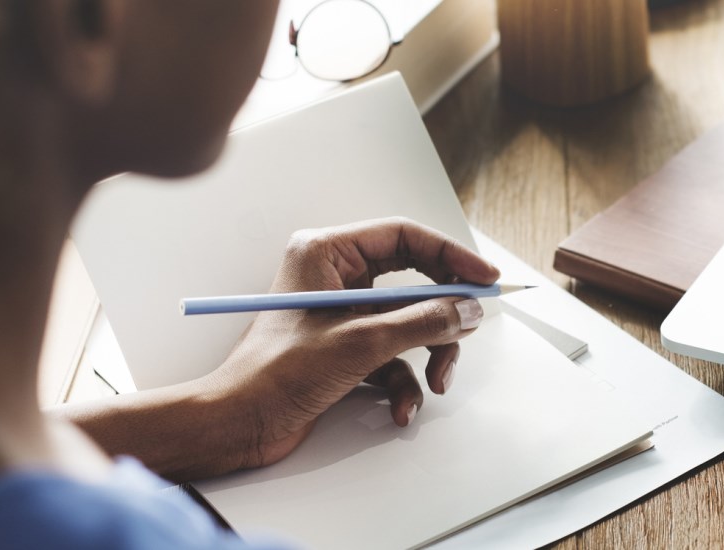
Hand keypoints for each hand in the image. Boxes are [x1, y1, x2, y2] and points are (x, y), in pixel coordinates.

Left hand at [201, 217, 497, 467]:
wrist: (239, 423)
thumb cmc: (275, 374)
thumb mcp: (362, 343)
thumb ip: (422, 322)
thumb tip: (466, 310)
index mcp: (326, 253)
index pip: (404, 236)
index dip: (450, 256)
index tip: (484, 278)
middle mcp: (333, 277)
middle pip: (412, 282)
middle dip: (440, 315)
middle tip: (468, 328)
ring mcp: (340, 315)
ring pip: (407, 324)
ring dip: (427, 356)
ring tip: (435, 382)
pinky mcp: (343, 349)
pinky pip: (392, 356)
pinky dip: (402, 383)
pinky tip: (400, 409)